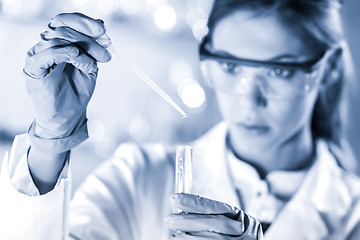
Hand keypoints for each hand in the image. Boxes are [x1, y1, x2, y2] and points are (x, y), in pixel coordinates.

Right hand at [24, 12, 110, 141]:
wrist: (68, 116)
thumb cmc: (77, 91)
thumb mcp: (91, 67)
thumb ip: (94, 51)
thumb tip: (103, 34)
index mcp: (62, 43)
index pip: (69, 22)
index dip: (86, 22)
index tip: (103, 30)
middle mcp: (49, 45)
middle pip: (64, 27)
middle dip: (88, 36)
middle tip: (104, 47)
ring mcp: (40, 55)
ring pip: (57, 38)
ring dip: (81, 47)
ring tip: (92, 64)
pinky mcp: (34, 69)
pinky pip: (46, 54)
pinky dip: (64, 52)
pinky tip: (77, 56)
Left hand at [166, 193, 262, 239]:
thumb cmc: (238, 238)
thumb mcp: (233, 224)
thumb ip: (212, 217)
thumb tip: (181, 210)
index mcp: (243, 220)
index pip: (218, 208)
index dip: (195, 203)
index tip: (175, 199)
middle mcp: (245, 233)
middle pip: (216, 223)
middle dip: (190, 220)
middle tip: (169, 219)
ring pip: (214, 239)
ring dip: (190, 237)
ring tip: (173, 234)